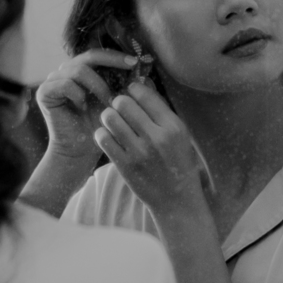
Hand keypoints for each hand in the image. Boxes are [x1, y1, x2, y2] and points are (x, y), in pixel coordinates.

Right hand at [36, 49, 141, 160]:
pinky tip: (84, 108)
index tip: (136, 62)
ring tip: (108, 102)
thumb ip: (128, 89)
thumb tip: (146, 74)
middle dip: (112, 61)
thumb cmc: (100, 128)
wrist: (80, 151)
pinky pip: (65, 84)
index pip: (99, 55)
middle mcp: (66, 71)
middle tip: (129, 67)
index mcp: (82, 71)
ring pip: (78, 70)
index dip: (116, 56)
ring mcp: (53, 80)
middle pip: (89, 56)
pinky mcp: (44, 92)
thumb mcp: (117, 105)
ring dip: (98, 85)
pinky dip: (78, 95)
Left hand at [97, 79, 208, 223]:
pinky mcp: (125, 166)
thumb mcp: (180, 135)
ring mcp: (139, 153)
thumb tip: (142, 82)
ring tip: (114, 122)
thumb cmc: (179, 163)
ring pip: (110, 117)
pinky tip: (110, 137)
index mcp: (174, 127)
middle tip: (120, 108)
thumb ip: (161, 109)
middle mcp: (157, 138)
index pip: (144, 94)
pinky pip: (102, 138)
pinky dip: (103, 134)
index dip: (133, 89)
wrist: (177, 201)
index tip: (131, 93)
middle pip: (123, 103)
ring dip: (109, 116)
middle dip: (119, 102)